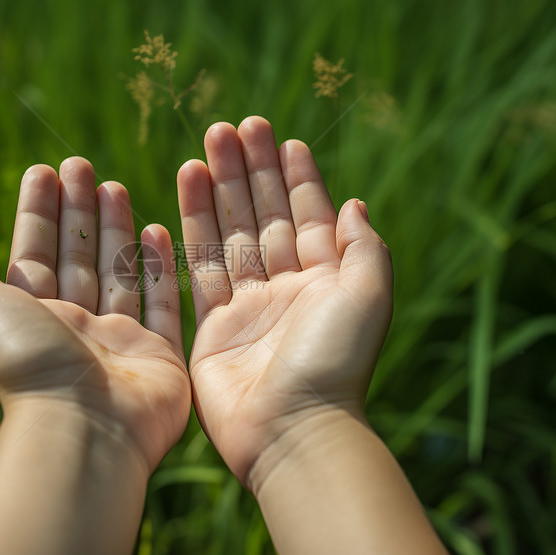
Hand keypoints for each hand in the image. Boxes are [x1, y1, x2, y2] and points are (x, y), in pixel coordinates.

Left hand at [0, 158, 189, 471]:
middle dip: (77, 210)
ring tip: (115, 185)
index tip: (45, 169)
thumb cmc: (26, 362)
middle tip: (81, 165)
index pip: (33, 253)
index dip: (37, 210)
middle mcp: (72, 327)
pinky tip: (155, 230)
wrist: (83, 427)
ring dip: (115, 229)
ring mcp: (117, 341)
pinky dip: (158, 268)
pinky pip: (160, 304)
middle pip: (75, 257)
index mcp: (29, 317)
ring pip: (116, 273)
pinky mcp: (158, 355)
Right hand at [177, 117, 392, 487]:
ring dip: (219, 189)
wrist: (292, 429)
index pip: (309, 215)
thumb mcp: (368, 297)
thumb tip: (355, 202)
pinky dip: (192, 227)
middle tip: (233, 126)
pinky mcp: (213, 324)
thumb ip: (363, 247)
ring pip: (229, 233)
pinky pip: (200, 266)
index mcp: (326, 279)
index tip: (284, 140)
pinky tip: (187, 190)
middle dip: (250, 171)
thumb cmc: (335, 362)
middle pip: (263, 216)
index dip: (296, 177)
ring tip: (206, 146)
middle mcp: (287, 287)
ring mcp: (248, 305)